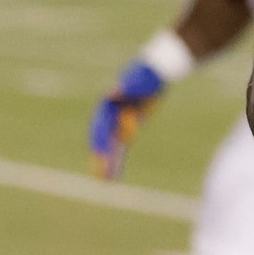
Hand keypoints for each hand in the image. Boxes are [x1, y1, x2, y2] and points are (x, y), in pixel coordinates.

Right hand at [89, 61, 164, 179]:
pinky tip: (115, 172)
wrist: (153, 74)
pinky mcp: (126, 128)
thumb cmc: (145, 76)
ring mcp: (117, 123)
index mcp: (109, 106)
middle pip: (103, 140)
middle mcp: (110, 117)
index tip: (102, 157)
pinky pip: (120, 146)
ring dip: (107, 163)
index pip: (103, 128)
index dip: (102, 142)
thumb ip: (127, 89)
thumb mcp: (137, 81)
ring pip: (110, 146)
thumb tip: (113, 92)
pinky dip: (117, 158)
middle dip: (101, 158)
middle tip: (100, 176)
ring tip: (103, 180)